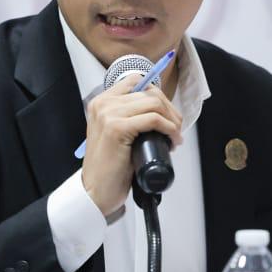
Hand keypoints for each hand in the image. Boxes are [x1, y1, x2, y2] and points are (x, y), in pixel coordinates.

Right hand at [80, 74, 182, 216]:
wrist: (95, 190)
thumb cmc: (109, 167)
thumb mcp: (115, 133)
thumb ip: (129, 117)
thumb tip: (159, 111)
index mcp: (101, 102)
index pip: (137, 81)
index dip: (158, 96)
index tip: (168, 114)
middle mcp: (103, 104)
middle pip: (149, 92)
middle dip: (170, 110)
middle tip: (176, 128)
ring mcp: (108, 115)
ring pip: (154, 104)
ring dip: (172, 120)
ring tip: (174, 136)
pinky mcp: (116, 128)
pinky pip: (153, 119)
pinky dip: (169, 129)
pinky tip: (172, 140)